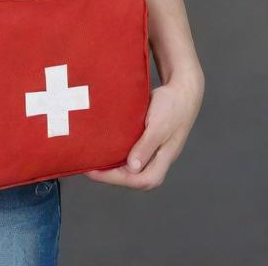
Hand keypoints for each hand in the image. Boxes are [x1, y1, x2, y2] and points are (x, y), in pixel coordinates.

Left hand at [81, 72, 203, 189]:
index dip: (115, 178)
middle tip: (86, 166)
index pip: (140, 180)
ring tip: (91, 159)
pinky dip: (116, 150)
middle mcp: (156, 158)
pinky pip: (129, 150)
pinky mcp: (146, 138)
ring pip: (130, 165)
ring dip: (112, 164)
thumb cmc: (173, 106)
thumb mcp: (159, 126)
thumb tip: (133, 167)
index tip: (94, 171)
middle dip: (110, 175)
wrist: (182, 88)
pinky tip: (102, 145)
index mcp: (163, 159)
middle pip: (133, 177)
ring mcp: (152, 149)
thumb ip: (146, 146)